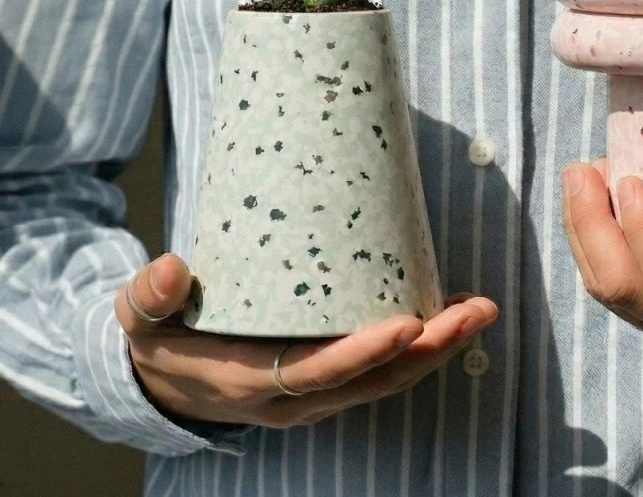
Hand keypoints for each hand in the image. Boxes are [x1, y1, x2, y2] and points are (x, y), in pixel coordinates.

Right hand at [115, 254, 497, 427]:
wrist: (168, 383)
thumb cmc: (164, 342)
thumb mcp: (141, 320)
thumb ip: (149, 296)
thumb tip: (171, 267)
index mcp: (251, 383)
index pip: (319, 374)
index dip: (364, 354)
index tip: (407, 325)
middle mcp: (295, 399)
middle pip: (374, 383)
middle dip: (429, 350)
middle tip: (474, 311)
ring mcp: (318, 395)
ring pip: (389, 382)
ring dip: (438, 349)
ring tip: (478, 309)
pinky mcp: (332, 382)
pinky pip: (384, 372)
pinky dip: (422, 348)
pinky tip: (450, 314)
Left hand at [561, 147, 642, 365]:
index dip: (642, 234)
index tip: (630, 179)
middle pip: (623, 290)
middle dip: (591, 227)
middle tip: (583, 169)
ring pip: (607, 293)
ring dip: (582, 234)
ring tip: (580, 178)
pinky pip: (610, 293)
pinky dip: (589, 247)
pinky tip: (589, 204)